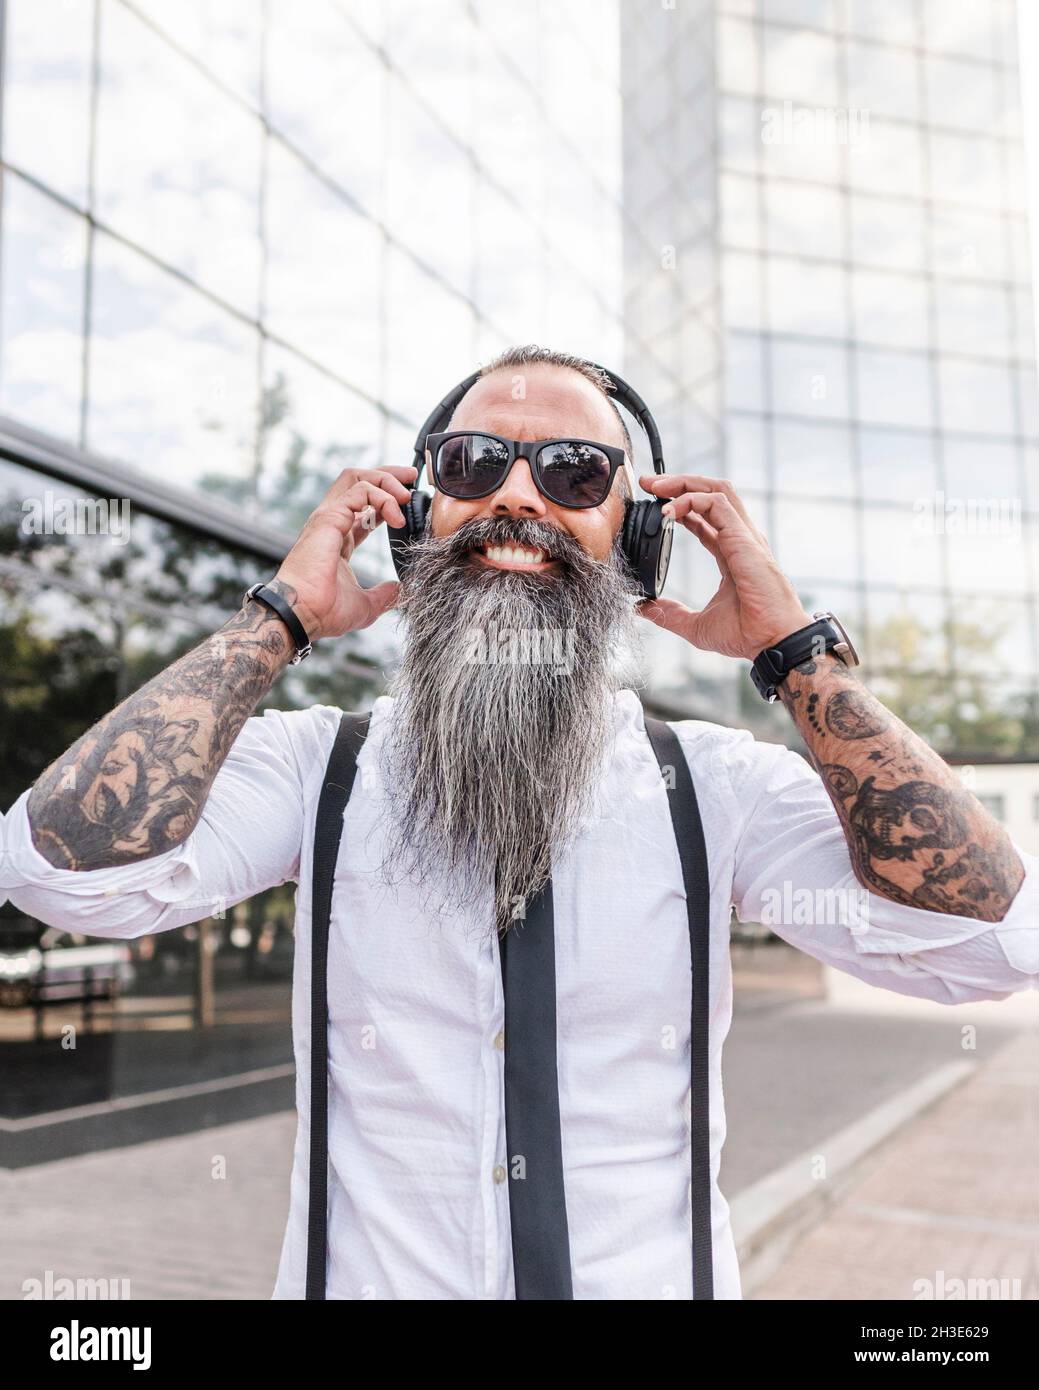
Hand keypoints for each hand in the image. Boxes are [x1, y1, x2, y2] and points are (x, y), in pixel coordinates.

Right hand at [273, 465, 417, 639]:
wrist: (303, 614)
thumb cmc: (324, 612)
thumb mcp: (366, 605)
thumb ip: (383, 595)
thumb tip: (400, 591)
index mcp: (339, 538)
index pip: (364, 506)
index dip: (388, 499)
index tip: (409, 501)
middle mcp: (332, 522)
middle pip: (358, 480)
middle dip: (388, 474)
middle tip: (412, 479)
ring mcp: (329, 517)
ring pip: (358, 477)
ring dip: (387, 481)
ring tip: (406, 499)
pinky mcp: (329, 517)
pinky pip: (361, 490)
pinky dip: (383, 496)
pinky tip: (396, 516)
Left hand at [635, 474, 811, 659]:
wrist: (771, 641)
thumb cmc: (747, 634)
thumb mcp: (696, 625)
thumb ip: (670, 613)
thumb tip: (642, 608)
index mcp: (731, 553)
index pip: (706, 518)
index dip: (680, 506)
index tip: (654, 504)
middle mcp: (739, 539)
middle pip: (711, 494)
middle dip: (679, 483)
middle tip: (649, 484)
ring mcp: (744, 536)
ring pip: (717, 489)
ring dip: (685, 483)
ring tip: (657, 487)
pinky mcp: (744, 538)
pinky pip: (716, 503)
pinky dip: (690, 501)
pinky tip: (669, 513)